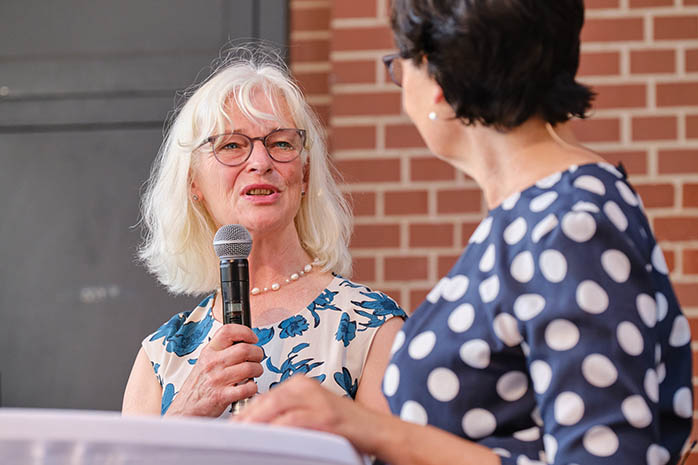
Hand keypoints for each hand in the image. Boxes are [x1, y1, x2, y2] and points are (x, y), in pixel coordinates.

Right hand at [164, 324, 263, 416]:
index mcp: (209, 352)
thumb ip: (221, 351)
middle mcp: (213, 363)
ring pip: (249, 367)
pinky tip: (249, 387)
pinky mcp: (222, 396)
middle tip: (257, 358)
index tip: (252, 338)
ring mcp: (218, 380)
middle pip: (245, 349)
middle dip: (257, 353)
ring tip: (254, 373)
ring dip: (257, 370)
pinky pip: (247, 388)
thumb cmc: (198, 386)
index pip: (228, 331)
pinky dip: (253, 387)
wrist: (184, 409)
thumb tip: (244, 342)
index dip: (245, 332)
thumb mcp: (204, 362)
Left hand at [233, 375, 381, 454]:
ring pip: (277, 408)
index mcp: (301, 384)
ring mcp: (317, 401)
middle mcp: (307, 388)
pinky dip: (278, 431)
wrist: (374, 430)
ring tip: (244, 437)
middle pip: (267, 400)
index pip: (265, 396)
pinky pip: (294, 422)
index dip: (247, 412)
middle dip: (248, 419)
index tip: (235, 427)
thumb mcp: (311, 411)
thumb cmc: (343, 424)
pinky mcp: (325, 417)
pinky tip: (268, 440)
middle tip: (234, 434)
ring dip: (258, 424)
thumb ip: (288, 412)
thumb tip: (259, 423)